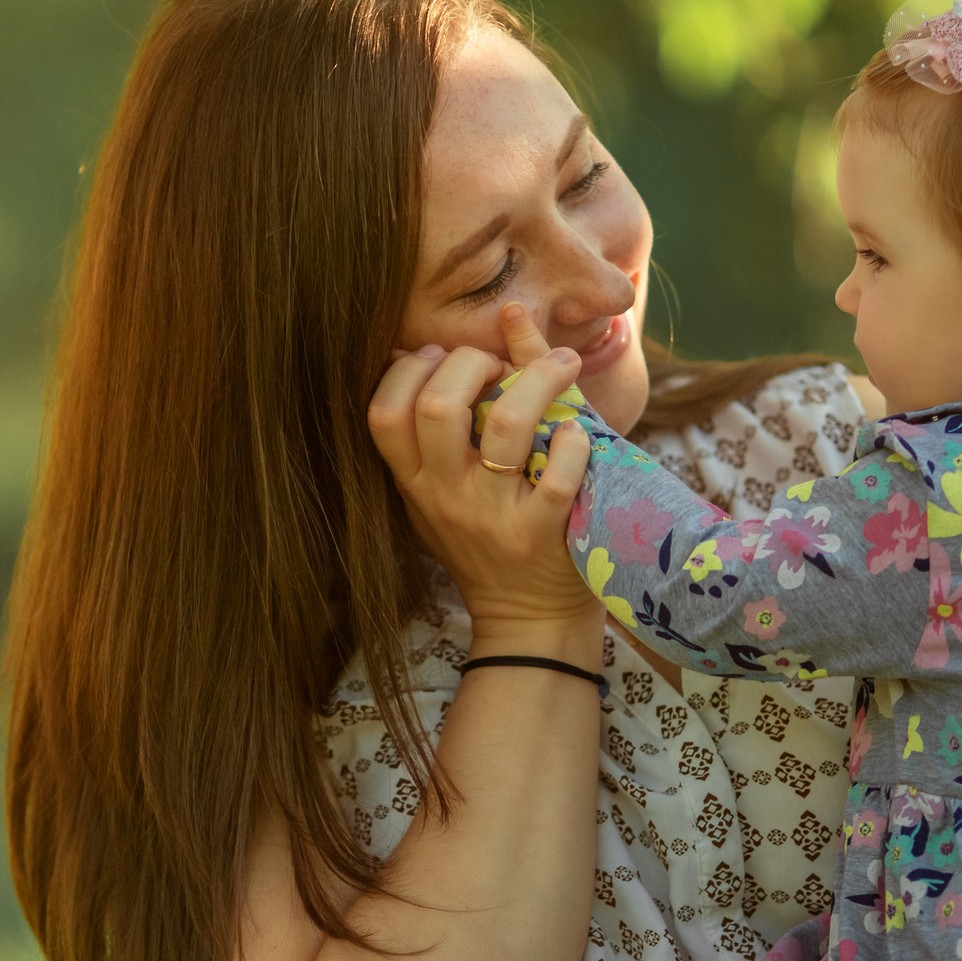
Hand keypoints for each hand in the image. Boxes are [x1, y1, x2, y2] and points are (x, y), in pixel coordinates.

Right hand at [367, 305, 596, 639]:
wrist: (527, 621)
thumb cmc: (487, 540)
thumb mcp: (448, 486)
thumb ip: (446, 419)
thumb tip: (442, 339)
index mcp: (415, 482)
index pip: (383, 412)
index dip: (409, 370)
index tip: (441, 358)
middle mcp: (446, 497)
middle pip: (439, 406)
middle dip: (472, 362)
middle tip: (501, 362)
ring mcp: (493, 516)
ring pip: (505, 426)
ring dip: (538, 379)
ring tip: (562, 365)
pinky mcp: (541, 535)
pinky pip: (557, 477)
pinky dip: (574, 441)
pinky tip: (578, 432)